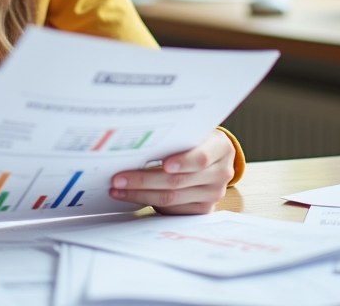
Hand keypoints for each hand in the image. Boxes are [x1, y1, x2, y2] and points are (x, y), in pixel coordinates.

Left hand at [109, 129, 235, 214]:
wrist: (213, 157)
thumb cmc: (196, 139)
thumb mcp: (193, 131)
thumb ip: (176, 136)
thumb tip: (138, 141)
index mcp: (221, 149)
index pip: (201, 158)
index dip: (182, 162)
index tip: (163, 164)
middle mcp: (221, 173)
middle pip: (179, 181)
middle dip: (145, 180)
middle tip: (119, 177)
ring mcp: (213, 194)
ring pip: (171, 198)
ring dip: (140, 194)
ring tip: (118, 188)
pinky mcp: (202, 210)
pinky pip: (172, 209)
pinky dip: (147, 202)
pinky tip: (130, 195)